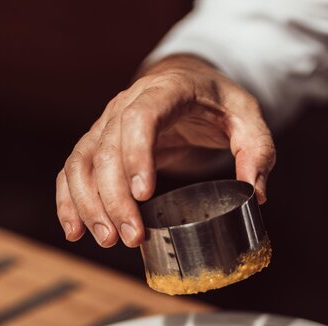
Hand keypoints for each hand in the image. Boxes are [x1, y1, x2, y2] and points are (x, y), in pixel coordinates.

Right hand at [56, 55, 275, 247]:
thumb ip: (257, 150)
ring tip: (107, 240)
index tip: (144, 195)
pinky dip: (69, 201)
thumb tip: (256, 194)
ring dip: (89, 205)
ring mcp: (108, 124)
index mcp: (167, 92)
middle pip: (107, 150)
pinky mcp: (100, 143)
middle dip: (115, 199)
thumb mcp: (248, 118)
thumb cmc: (218, 103)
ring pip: (82, 163)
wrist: (187, 83)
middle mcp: (127, 104)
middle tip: (132, 237)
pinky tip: (75, 231)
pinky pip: (74, 170)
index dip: (136, 155)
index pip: (141, 119)